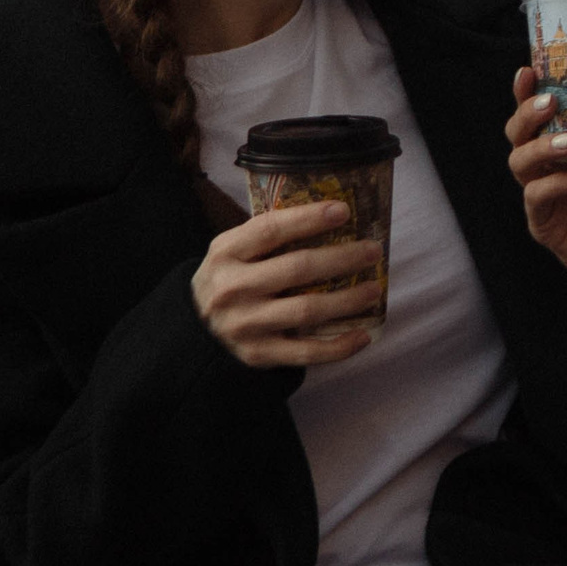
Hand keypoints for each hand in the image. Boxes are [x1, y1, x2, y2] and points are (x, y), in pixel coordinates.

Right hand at [191, 202, 381, 368]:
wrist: (193, 330)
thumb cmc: (228, 279)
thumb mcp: (232, 251)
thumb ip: (268, 236)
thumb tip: (331, 215)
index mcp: (226, 253)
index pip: (271, 229)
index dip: (309, 219)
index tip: (343, 211)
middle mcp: (233, 288)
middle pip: (297, 269)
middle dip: (342, 258)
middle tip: (373, 251)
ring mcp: (245, 324)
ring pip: (306, 310)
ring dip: (347, 300)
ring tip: (374, 289)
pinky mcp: (258, 354)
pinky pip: (305, 352)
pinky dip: (339, 346)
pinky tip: (363, 335)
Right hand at [507, 65, 566, 337]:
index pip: (538, 114)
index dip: (526, 92)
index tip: (530, 69)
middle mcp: (549, 167)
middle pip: (517, 135)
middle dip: (526, 115)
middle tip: (549, 101)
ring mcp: (544, 196)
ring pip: (520, 164)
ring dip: (541, 147)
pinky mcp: (546, 225)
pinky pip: (538, 199)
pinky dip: (557, 184)